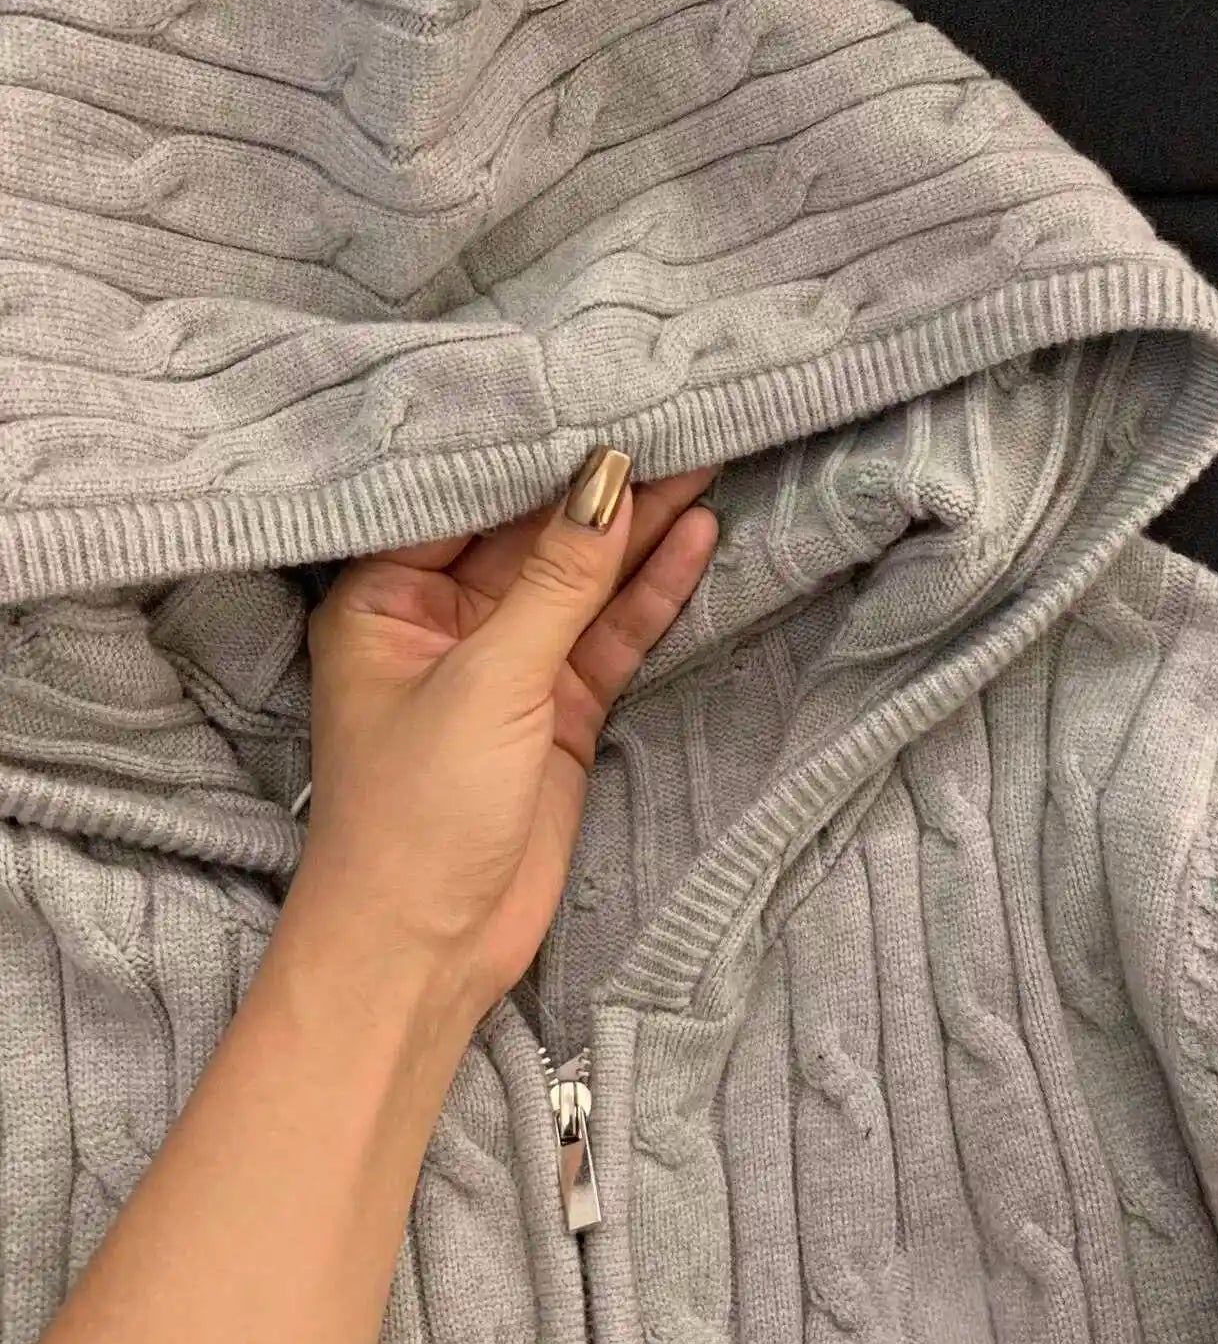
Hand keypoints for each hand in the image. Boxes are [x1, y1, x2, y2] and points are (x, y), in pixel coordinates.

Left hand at [285, 449, 719, 1018]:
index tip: (603, 391)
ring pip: (581, 582)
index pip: (466, 501)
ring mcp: (506, 666)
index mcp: (383, 598)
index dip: (535, 451)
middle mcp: (441, 621)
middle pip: (533, 535)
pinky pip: (608, 636)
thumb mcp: (488, 680)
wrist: (428, 951)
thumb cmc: (416, 812)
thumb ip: (556, 579)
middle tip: (679, 416)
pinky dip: (651, 594)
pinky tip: (696, 537)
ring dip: (639, 531)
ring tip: (708, 455)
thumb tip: (607, 475)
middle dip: (602, 485)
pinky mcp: (557, 711)